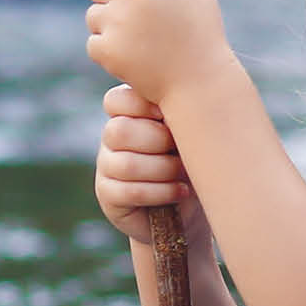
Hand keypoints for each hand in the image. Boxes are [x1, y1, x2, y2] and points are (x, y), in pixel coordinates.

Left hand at [83, 0, 237, 105]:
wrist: (199, 82)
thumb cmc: (200, 34)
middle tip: (131, 12)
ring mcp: (117, 23)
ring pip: (93, 14)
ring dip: (108, 24)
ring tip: (138, 38)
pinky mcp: (108, 50)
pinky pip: (94, 42)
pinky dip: (108, 49)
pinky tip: (132, 55)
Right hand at [92, 84, 189, 244]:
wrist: (199, 205)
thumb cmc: (198, 160)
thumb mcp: (193, 132)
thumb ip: (178, 113)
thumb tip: (170, 113)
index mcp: (130, 113)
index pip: (116, 100)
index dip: (142, 106)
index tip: (169, 116)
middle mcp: (112, 137)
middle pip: (118, 131)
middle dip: (159, 141)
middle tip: (182, 149)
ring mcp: (107, 166)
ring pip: (126, 164)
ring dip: (164, 170)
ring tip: (185, 174)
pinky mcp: (108, 195)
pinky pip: (128, 192)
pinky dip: (161, 192)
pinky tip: (180, 191)